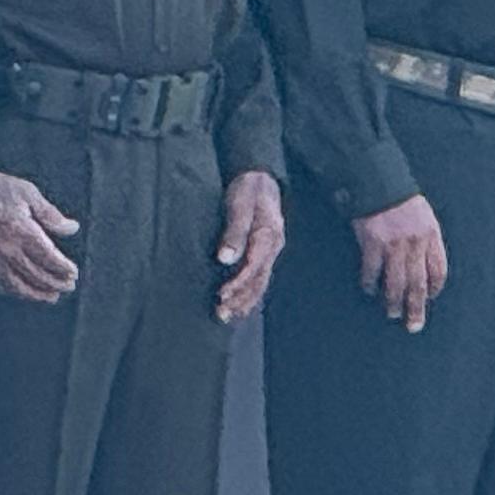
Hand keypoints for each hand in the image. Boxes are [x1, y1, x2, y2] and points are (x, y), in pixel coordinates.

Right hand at [0, 168, 81, 301]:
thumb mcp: (28, 192)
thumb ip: (51, 214)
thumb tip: (72, 229)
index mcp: (22, 231)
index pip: (49, 258)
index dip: (64, 268)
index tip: (74, 272)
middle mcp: (8, 249)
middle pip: (37, 274)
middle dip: (56, 283)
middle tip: (69, 286)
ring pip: (18, 284)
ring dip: (37, 293)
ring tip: (51, 297)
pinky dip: (13, 291)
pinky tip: (23, 292)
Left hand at [213, 170, 286, 322]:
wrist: (260, 178)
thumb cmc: (247, 189)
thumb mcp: (239, 205)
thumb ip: (234, 232)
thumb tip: (225, 259)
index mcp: (268, 236)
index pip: (253, 267)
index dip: (237, 283)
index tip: (221, 295)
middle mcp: (273, 246)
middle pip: (259, 279)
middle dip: (241, 299)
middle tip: (221, 315)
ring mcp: (271, 250)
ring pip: (261, 281)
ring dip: (245, 300)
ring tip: (228, 316)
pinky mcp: (265, 250)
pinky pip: (261, 276)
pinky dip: (251, 292)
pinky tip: (242, 304)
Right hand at [353, 194, 445, 331]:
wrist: (378, 183)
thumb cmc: (401, 200)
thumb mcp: (423, 217)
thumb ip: (425, 240)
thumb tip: (420, 264)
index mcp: (432, 237)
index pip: (438, 270)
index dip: (435, 288)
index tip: (429, 299)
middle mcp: (415, 244)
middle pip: (418, 283)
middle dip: (416, 307)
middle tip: (414, 325)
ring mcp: (393, 245)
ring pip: (396, 282)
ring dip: (394, 301)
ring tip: (392, 314)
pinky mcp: (372, 244)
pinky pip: (372, 270)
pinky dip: (370, 283)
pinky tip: (369, 290)